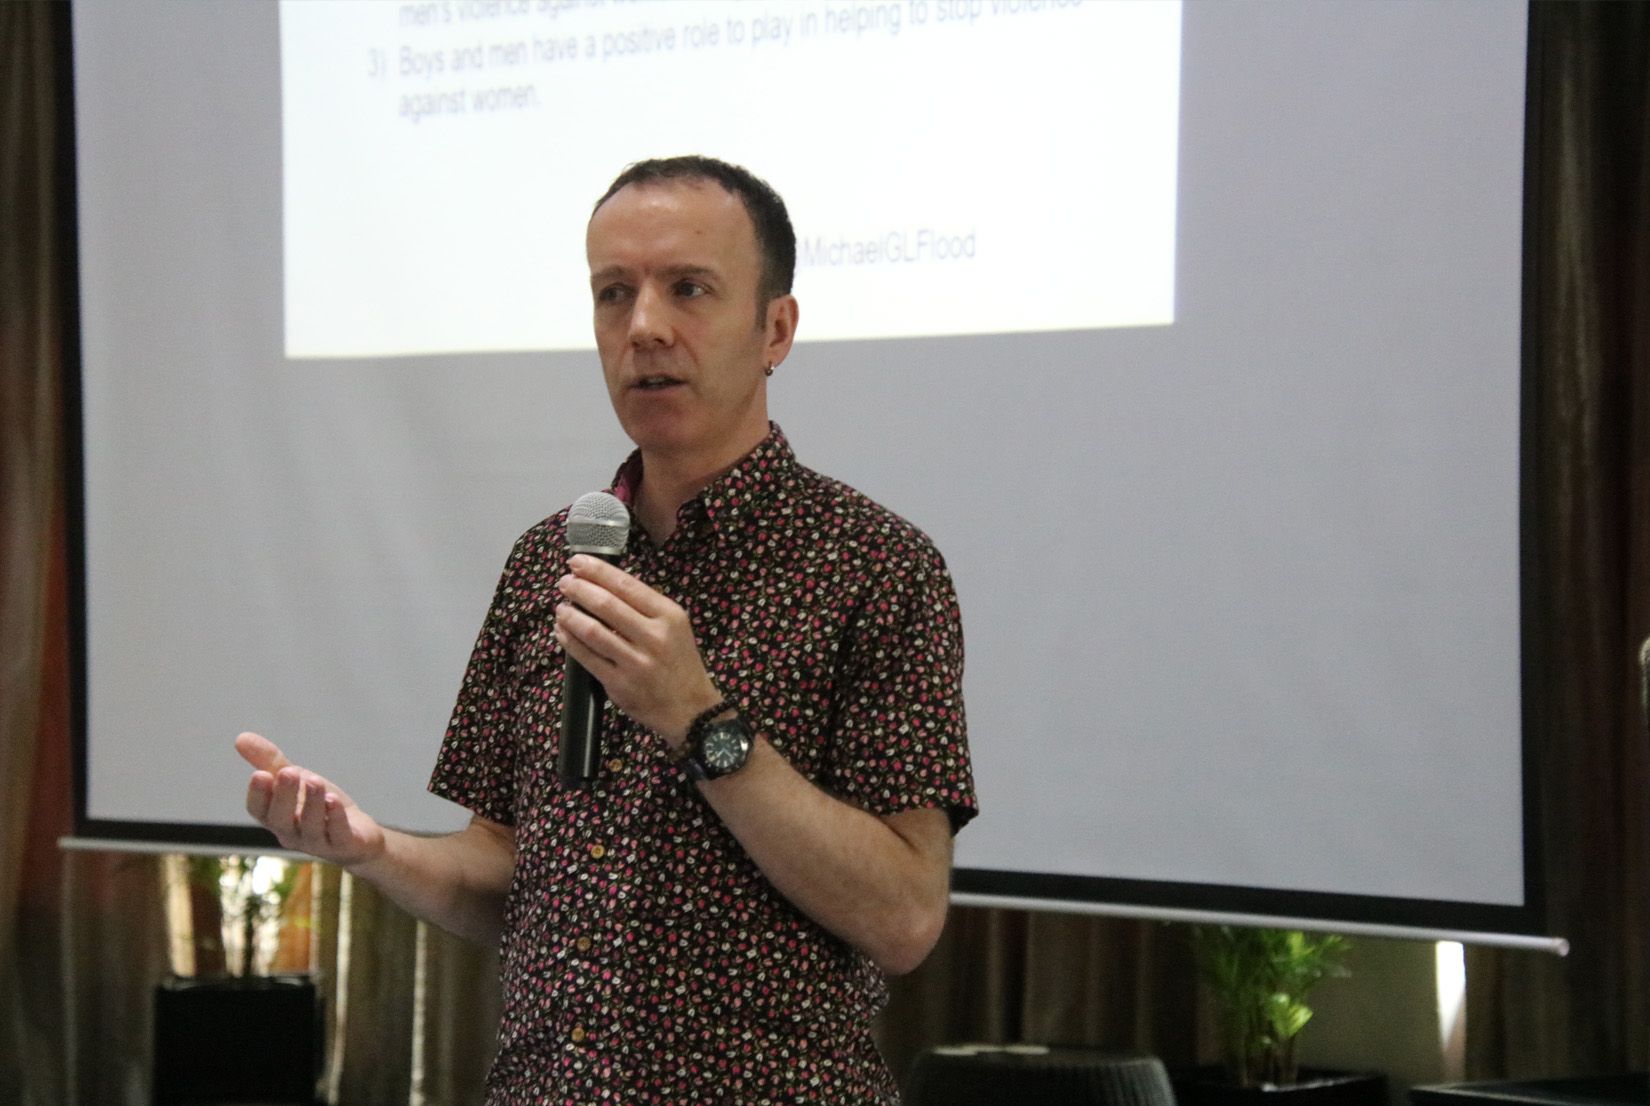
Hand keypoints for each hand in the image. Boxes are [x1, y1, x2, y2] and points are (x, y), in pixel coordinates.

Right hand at [236, 731, 385, 866]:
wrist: (358, 833)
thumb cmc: (318, 804)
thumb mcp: (295, 779)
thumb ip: (269, 762)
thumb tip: (240, 737)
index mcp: (275, 817)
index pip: (259, 810)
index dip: (258, 794)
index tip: (260, 774)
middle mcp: (292, 833)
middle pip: (281, 820)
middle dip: (283, 796)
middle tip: (288, 772)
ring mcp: (317, 842)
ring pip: (310, 826)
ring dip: (312, 803)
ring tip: (315, 780)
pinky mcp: (343, 845)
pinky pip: (337, 835)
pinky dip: (335, 818)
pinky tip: (334, 801)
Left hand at [554, 555, 722, 746]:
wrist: (690, 709)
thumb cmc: (679, 662)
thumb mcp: (674, 627)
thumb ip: (645, 606)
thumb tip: (603, 584)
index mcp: (669, 616)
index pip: (626, 585)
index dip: (597, 571)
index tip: (577, 562)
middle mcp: (654, 637)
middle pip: (606, 605)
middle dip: (579, 589)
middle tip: (564, 582)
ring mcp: (636, 662)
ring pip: (592, 631)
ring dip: (570, 615)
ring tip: (561, 607)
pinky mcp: (619, 684)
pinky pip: (587, 658)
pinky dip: (570, 641)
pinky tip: (562, 632)